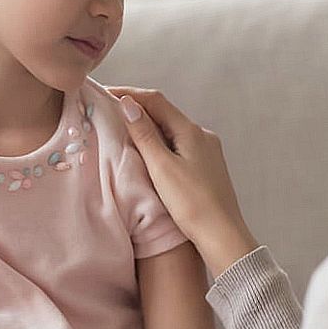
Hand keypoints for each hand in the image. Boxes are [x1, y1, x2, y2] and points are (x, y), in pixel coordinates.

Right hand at [108, 86, 258, 278]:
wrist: (223, 235)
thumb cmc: (192, 204)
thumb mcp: (162, 167)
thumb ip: (145, 134)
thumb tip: (129, 104)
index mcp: (191, 131)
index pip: (156, 100)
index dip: (129, 94)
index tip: (105, 93)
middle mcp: (202, 135)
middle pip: (165, 113)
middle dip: (138, 109)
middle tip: (109, 110)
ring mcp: (207, 151)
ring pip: (171, 130)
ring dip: (148, 126)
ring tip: (123, 130)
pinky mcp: (206, 167)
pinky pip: (178, 145)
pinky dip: (160, 143)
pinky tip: (148, 154)